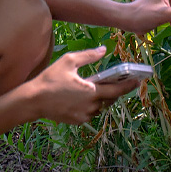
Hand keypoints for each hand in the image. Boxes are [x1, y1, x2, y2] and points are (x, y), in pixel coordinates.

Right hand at [19, 46, 139, 123]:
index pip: (117, 89)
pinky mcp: (77, 121)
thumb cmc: (50, 79)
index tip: (138, 80)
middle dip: (114, 90)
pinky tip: (83, 97)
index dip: (129, 85)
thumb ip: (89, 55)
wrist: (32, 100)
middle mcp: (91, 106)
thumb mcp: (69, 61)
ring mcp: (84, 116)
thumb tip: (104, 50)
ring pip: (100, 107)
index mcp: (91, 92)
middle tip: (117, 81)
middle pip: (110, 99)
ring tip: (97, 87)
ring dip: (101, 98)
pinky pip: (90, 113)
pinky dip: (91, 105)